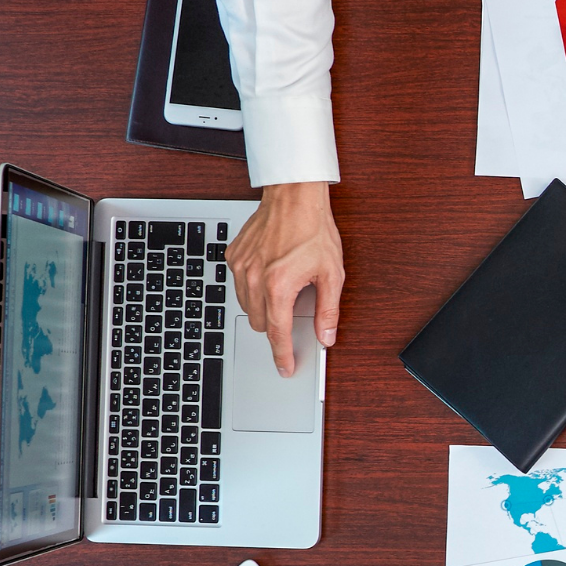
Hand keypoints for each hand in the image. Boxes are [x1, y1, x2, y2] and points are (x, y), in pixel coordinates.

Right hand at [228, 181, 343, 376]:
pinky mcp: (233, 256)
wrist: (294, 197)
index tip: (285, 367)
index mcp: (279, 286)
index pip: (277, 333)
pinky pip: (239, 284)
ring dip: (263, 308)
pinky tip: (270, 274)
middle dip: (276, 326)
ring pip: (247, 306)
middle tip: (293, 313)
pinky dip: (253, 287)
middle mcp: (254, 278)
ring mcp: (240, 267)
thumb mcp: (332, 274)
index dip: (282, 355)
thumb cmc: (314, 230)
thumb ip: (328, 310)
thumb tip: (326, 336)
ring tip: (284, 288)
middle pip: (260, 323)